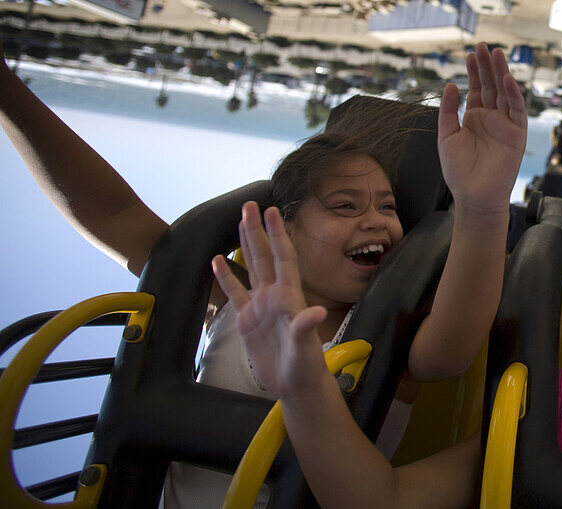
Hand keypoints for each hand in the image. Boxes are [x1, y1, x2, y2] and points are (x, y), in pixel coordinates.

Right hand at [212, 202, 329, 400]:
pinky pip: (235, 293)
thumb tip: (315, 312)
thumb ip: (305, 329)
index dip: (278, 235)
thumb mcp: (306, 349)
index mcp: (289, 297)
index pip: (283, 258)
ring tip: (238, 221)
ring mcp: (260, 307)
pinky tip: (217, 260)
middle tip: (250, 204)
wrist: (296, 386)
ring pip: (251, 268)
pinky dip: (225, 277)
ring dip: (245, 245)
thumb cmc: (307, 367)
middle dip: (258, 230)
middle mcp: (275, 296)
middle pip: (265, 256)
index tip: (273, 211)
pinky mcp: (247, 322)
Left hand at [437, 43, 526, 212]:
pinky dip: (513, 94)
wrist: (473, 196)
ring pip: (505, 93)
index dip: (475, 71)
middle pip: (491, 86)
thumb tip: (450, 85)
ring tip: (496, 53)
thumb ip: (448, 110)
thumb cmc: (458, 171)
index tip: (471, 53)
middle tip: (484, 46)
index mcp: (475, 118)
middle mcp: (492, 118)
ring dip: (501, 73)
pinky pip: (516, 110)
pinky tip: (506, 79)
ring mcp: (505, 125)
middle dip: (487, 66)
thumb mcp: (446, 136)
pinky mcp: (517, 134)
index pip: (477, 88)